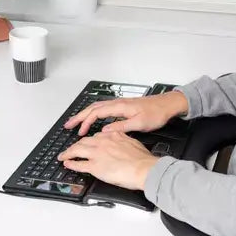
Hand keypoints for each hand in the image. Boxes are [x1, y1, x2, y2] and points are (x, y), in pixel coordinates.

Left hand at [58, 132, 158, 189]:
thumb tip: (119, 137)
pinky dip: (71, 163)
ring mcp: (97, 154)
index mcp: (111, 135)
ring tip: (63, 155)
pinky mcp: (95, 167)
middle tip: (70, 149)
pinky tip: (67, 163)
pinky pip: (79, 164)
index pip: (95, 136)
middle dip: (75, 145)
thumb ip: (122, 137)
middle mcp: (102, 142)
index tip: (86, 143)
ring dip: (68, 153)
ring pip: (77, 150)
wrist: (144, 168)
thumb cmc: (142, 158)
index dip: (88, 141)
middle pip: (83, 141)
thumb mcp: (132, 140)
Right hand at [64, 91, 187, 135]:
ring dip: (85, 114)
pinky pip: (102, 108)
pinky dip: (93, 113)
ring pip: (96, 107)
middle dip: (79, 116)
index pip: (96, 113)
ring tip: (76, 122)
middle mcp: (116, 103)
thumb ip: (120, 127)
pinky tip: (92, 119)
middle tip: (68, 124)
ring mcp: (119, 104)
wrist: (167, 105)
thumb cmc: (156, 113)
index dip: (85, 122)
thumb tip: (104, 131)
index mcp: (119, 107)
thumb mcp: (139, 123)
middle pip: (92, 108)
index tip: (80, 132)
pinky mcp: (122, 106)